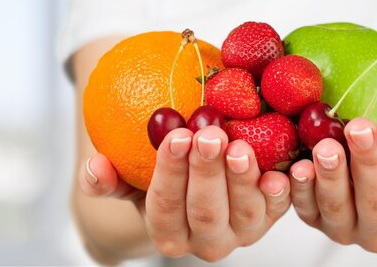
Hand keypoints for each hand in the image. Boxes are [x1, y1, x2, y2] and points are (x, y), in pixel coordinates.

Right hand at [78, 126, 291, 261]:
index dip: (170, 173)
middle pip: (206, 211)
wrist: (198, 189)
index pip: (165, 207)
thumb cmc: (163, 180)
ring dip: (243, 179)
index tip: (176, 137)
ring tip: (240, 146)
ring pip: (244, 213)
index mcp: (169, 234)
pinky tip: (282, 169)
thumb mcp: (131, 180)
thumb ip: (108, 179)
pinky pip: (281, 209)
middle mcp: (206, 241)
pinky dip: (281, 192)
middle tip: (209, 135)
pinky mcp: (271, 218)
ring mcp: (242, 232)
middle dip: (207, 172)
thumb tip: (94, 167)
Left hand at [288, 117, 376, 252]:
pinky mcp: (315, 220)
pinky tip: (299, 167)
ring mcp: (345, 229)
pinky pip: (305, 208)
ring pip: (338, 208)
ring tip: (327, 146)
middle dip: (368, 163)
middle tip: (359, 127)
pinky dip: (300, 189)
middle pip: (376, 201)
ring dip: (332, 177)